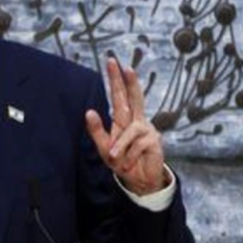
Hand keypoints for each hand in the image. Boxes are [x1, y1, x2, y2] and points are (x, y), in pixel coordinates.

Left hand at [85, 58, 168, 195]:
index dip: (116, 79)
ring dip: (120, 147)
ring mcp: (147, 129)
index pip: (119, 96)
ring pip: (131, 131)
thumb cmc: (121, 161)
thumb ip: (96, 131)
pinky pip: (136, 145)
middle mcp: (137, 120)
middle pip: (134, 97)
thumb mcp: (104, 148)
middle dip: (130, 82)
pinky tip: (129, 163)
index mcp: (124, 119)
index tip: (113, 62)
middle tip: (125, 66)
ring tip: (116, 159)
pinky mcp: (154, 141)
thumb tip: (89, 111)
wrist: (139, 180)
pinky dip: (128, 156)